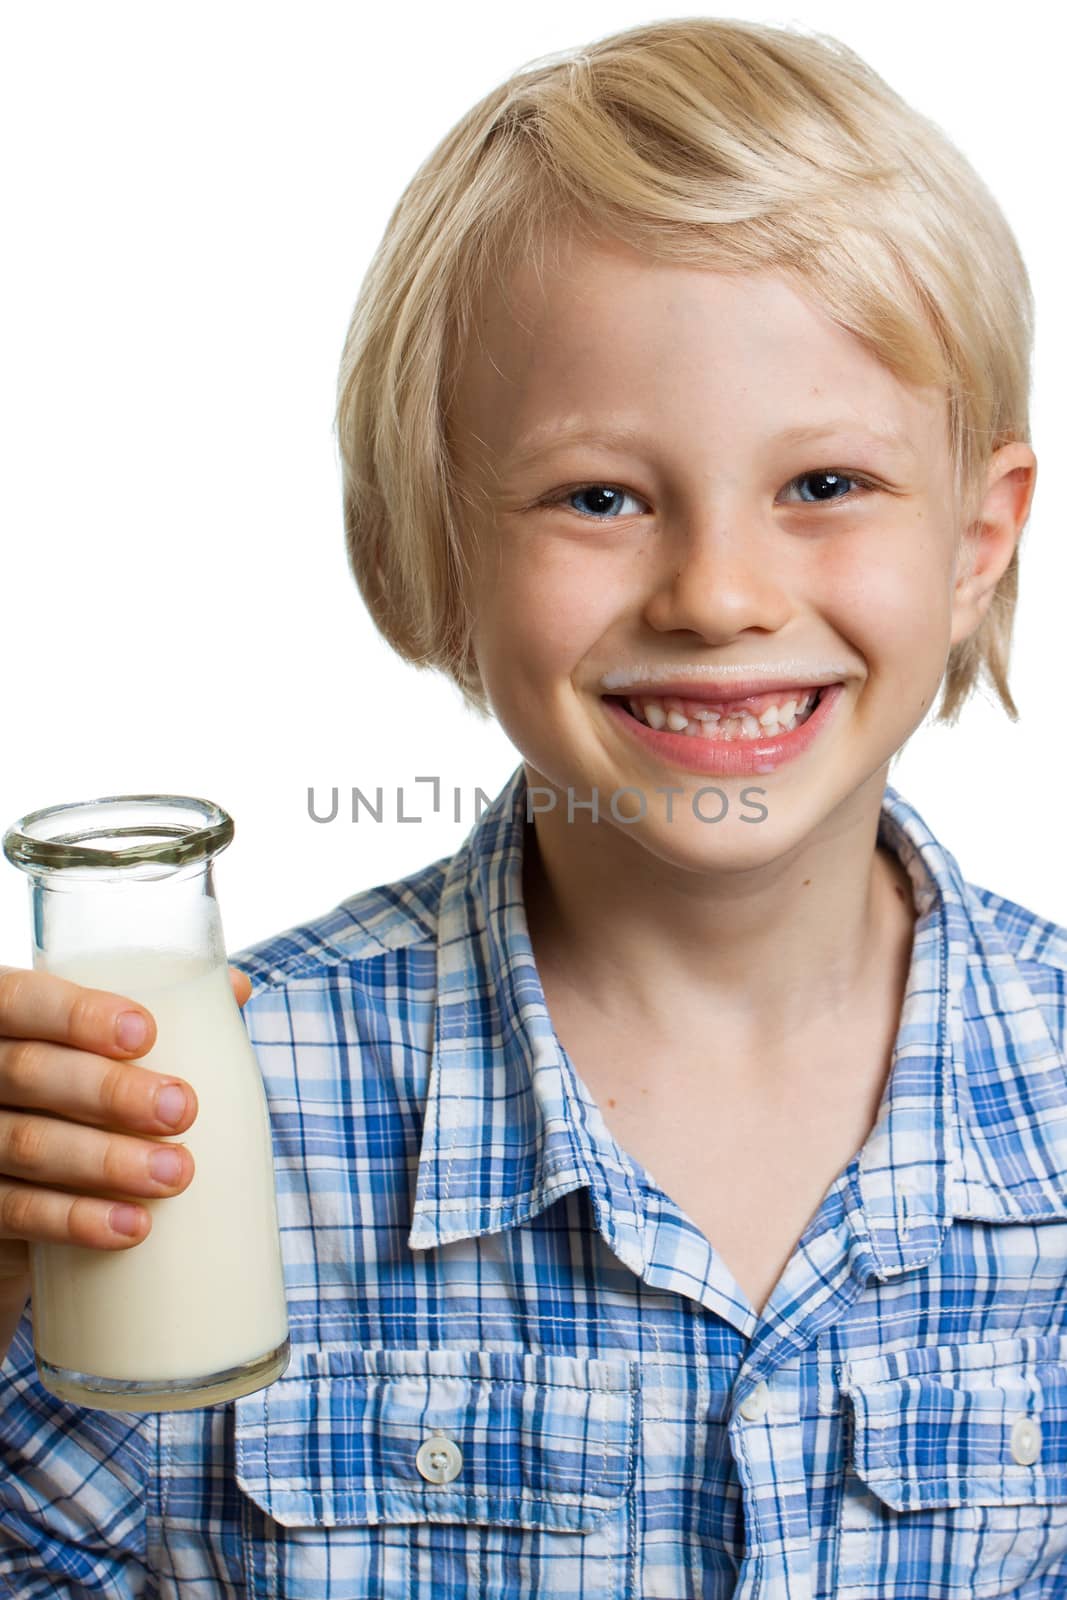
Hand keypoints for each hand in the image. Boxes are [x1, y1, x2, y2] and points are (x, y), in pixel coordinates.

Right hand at [0, 964, 253, 1280]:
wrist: (19, 1180)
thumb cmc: (73, 1089)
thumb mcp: (102, 1045)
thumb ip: (162, 1012)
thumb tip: (236, 988)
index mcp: (4, 1020)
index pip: (21, 1000)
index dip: (77, 1015)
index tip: (146, 1033)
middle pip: (28, 1072)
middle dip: (110, 1092)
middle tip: (181, 1110)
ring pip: (26, 1145)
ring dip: (106, 1161)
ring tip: (176, 1173)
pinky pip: (15, 1212)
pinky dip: (76, 1219)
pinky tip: (130, 1225)